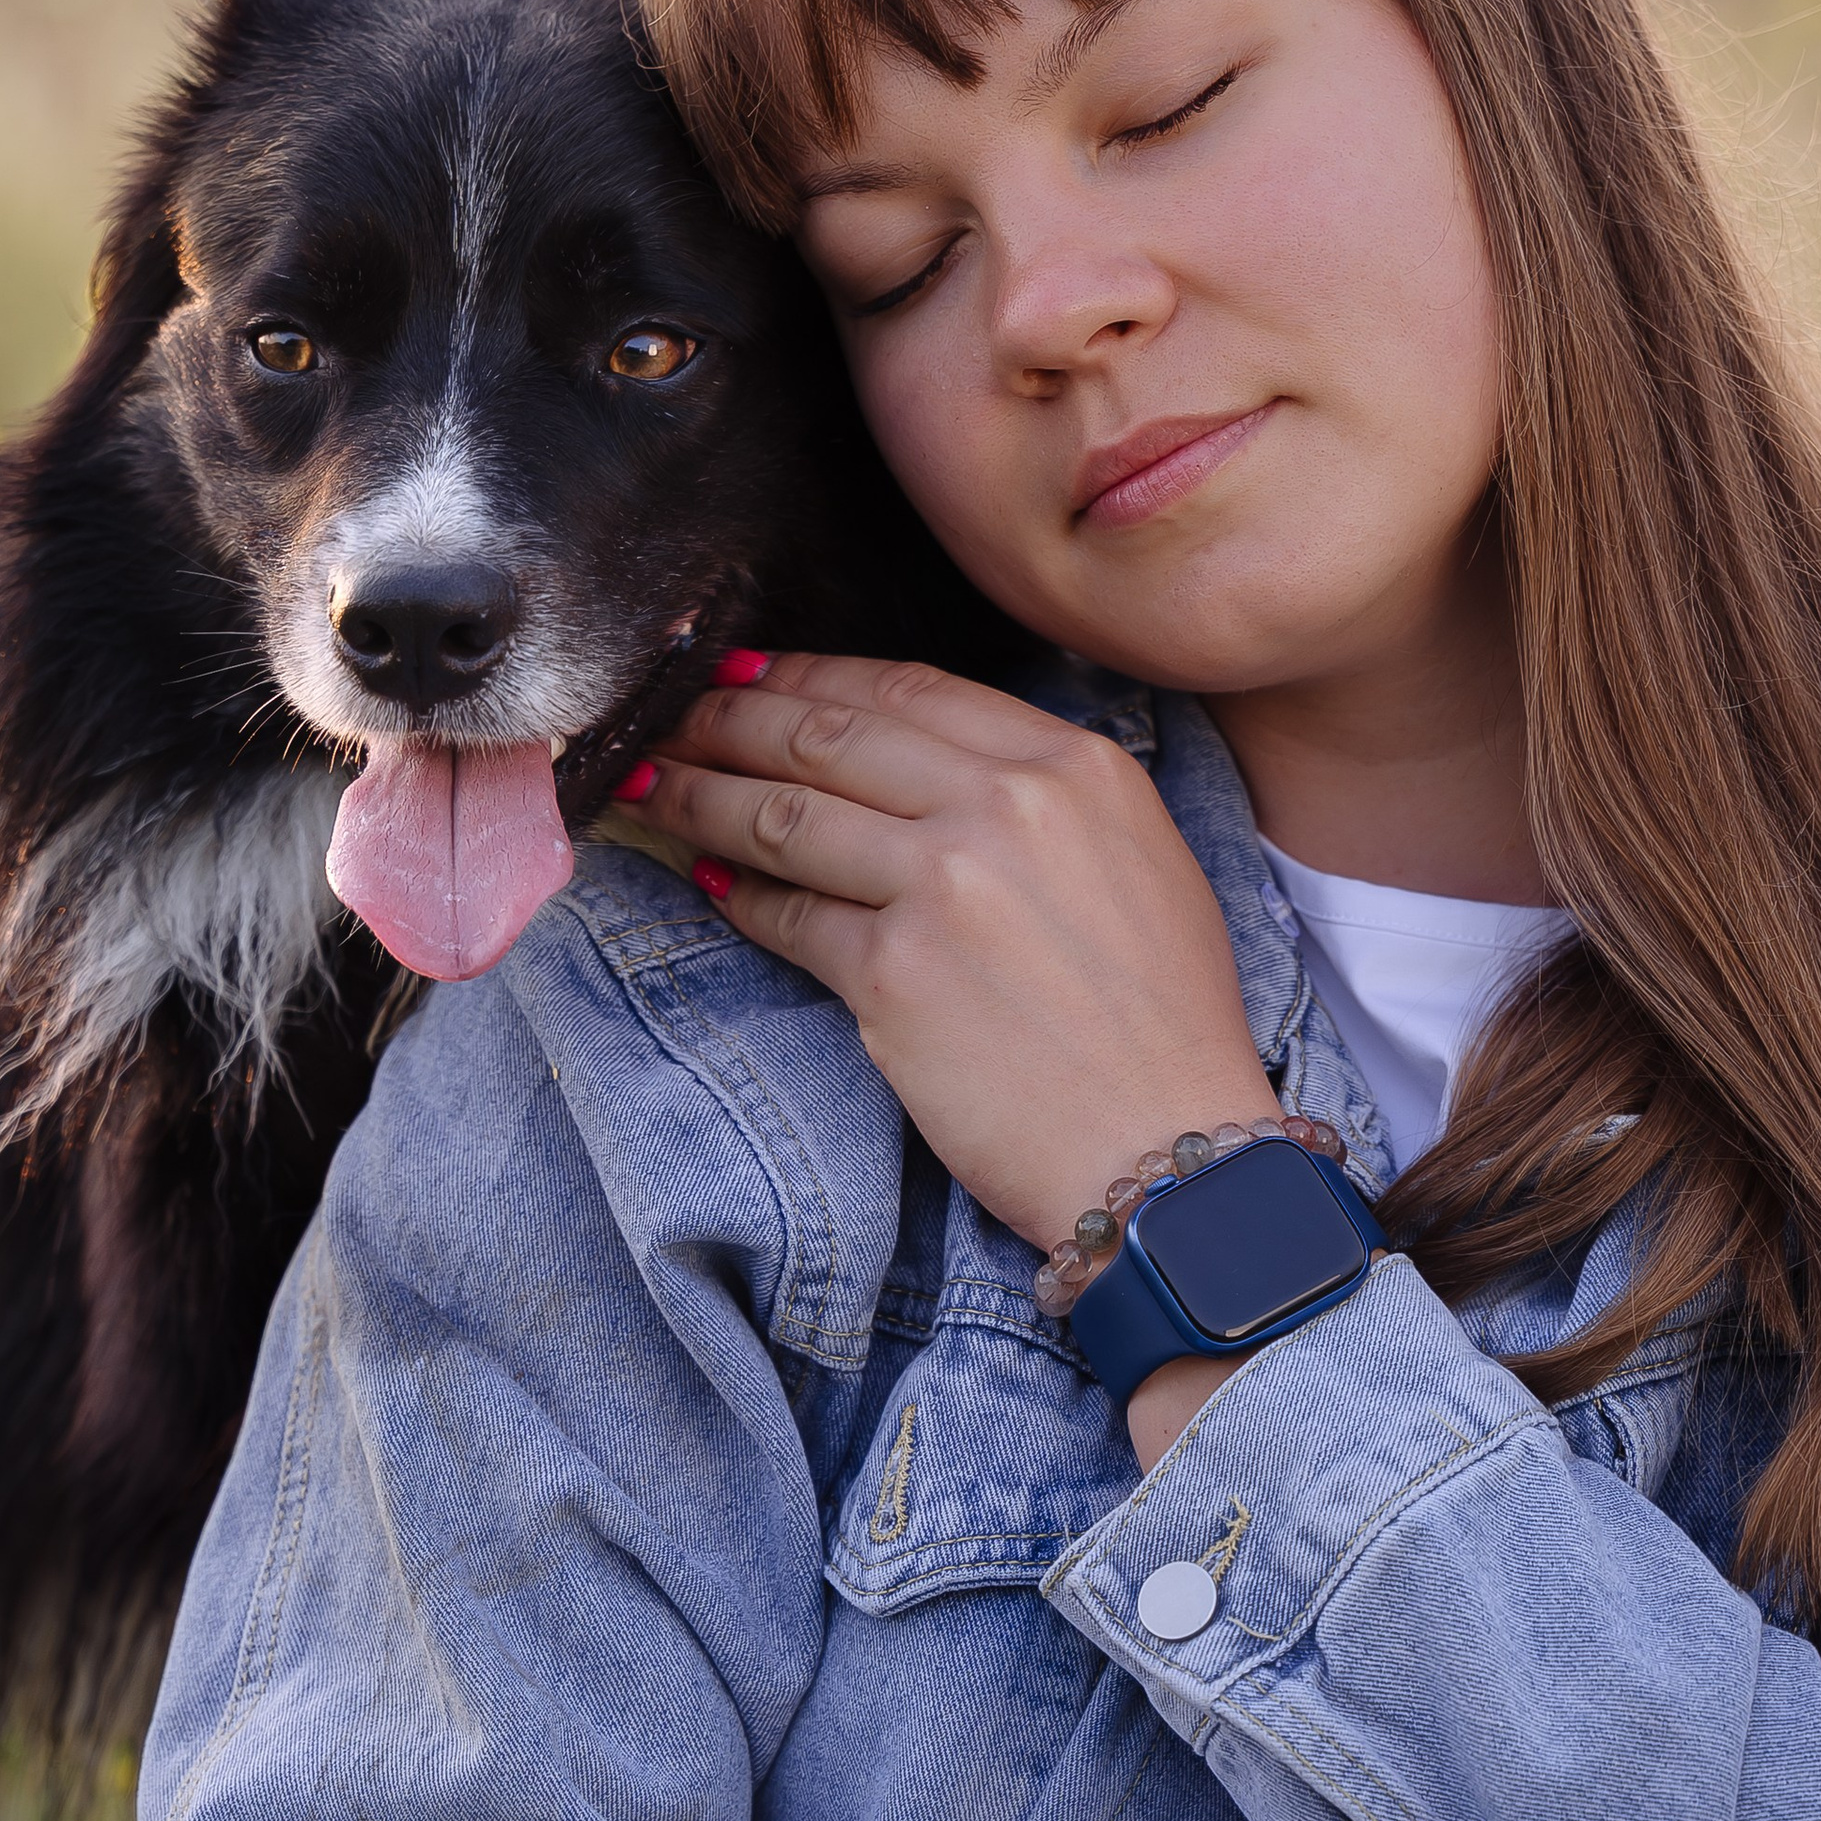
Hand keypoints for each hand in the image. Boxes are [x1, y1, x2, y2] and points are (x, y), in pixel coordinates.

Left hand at [645, 654, 1277, 1263]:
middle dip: (730, 719)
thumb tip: (923, 764)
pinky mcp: (894, 973)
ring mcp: (945, 885)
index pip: (910, 689)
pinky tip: (708, 884)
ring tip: (650, 787)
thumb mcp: (1136, 860)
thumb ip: (1042, 796)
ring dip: (702, 796)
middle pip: (830, 736)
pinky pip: (789, 915)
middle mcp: (1007, 806)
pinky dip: (738, 897)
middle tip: (669, 715)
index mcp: (1074, 766)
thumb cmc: (1162, 1019)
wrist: (1170, 1149)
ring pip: (787, 814)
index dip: (812, 674)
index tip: (750, 670)